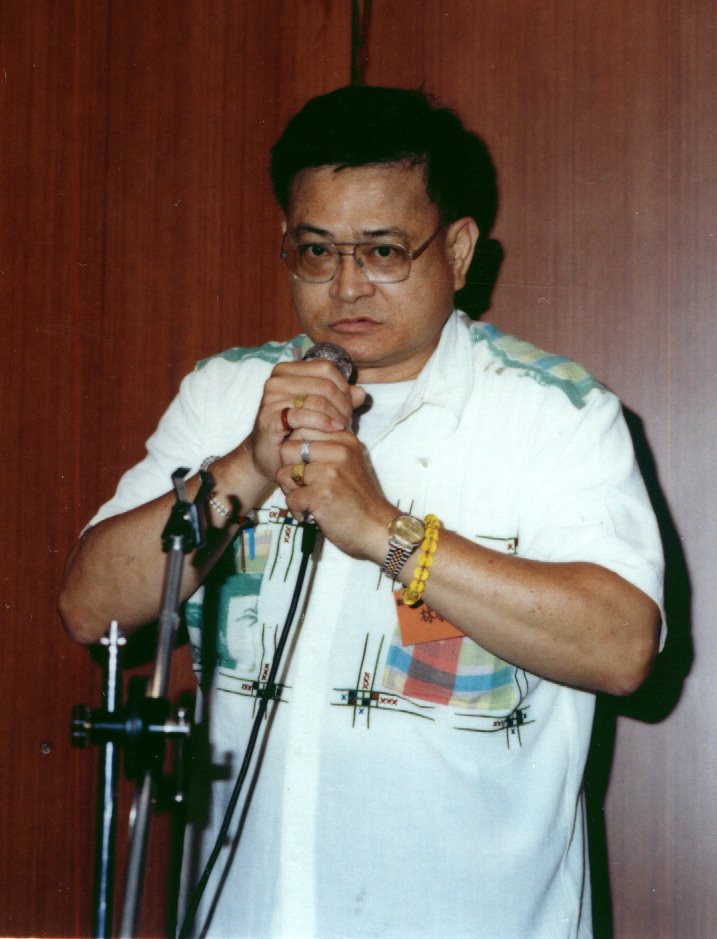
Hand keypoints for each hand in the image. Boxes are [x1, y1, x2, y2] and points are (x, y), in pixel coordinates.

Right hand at [247, 359, 364, 483]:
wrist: (270, 456)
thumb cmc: (296, 431)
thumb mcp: (322, 411)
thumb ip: (341, 399)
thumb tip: (361, 392)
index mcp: (288, 371)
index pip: (326, 367)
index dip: (343, 386)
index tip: (350, 405)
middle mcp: (277, 380)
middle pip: (324, 383)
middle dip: (342, 403)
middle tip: (349, 420)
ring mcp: (271, 398)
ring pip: (317, 399)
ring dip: (336, 415)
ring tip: (343, 427)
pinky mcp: (269, 417)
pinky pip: (303, 416)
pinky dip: (323, 423)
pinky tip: (334, 430)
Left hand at [276, 431, 394, 560]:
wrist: (377, 526)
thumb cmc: (358, 498)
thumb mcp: (348, 462)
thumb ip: (326, 447)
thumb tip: (289, 441)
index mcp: (344, 439)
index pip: (300, 430)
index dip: (294, 452)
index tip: (306, 468)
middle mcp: (338, 451)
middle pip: (287, 449)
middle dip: (288, 470)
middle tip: (302, 487)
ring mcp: (329, 472)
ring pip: (284, 473)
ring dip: (290, 491)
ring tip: (306, 500)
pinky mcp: (321, 494)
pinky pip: (290, 498)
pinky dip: (297, 511)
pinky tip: (311, 514)